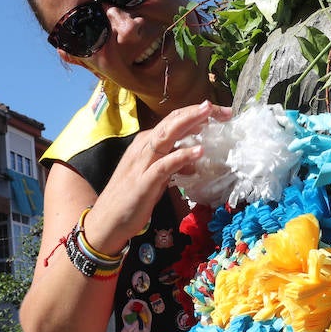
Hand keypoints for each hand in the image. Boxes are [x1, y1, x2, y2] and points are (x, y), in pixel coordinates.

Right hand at [84, 101, 230, 251]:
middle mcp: (144, 148)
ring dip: (189, 122)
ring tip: (209, 113)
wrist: (107, 221)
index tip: (220, 113)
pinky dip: (182, 156)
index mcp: (146, 144)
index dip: (196, 114)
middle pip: (172, 122)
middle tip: (224, 110)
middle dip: (198, 113)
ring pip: (166, 135)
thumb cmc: (131, 199)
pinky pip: (165, 165)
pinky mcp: (144, 182)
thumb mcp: (157, 177)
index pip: (173, 122)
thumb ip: (173, 165)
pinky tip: (199, 151)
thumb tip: (194, 161)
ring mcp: (143, 163)